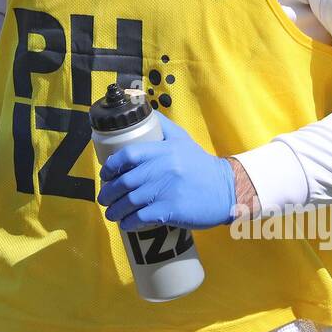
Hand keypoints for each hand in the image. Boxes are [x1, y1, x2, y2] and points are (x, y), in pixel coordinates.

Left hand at [97, 111, 236, 230]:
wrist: (228, 189)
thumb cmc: (201, 165)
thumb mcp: (182, 139)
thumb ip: (162, 125)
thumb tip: (140, 109)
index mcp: (163, 150)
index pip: (127, 155)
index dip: (111, 166)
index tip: (105, 174)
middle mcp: (163, 168)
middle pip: (124, 181)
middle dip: (108, 192)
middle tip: (104, 198)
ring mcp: (166, 190)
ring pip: (129, 201)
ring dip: (115, 210)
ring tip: (111, 213)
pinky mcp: (171, 210)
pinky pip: (141, 218)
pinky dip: (129, 222)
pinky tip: (125, 223)